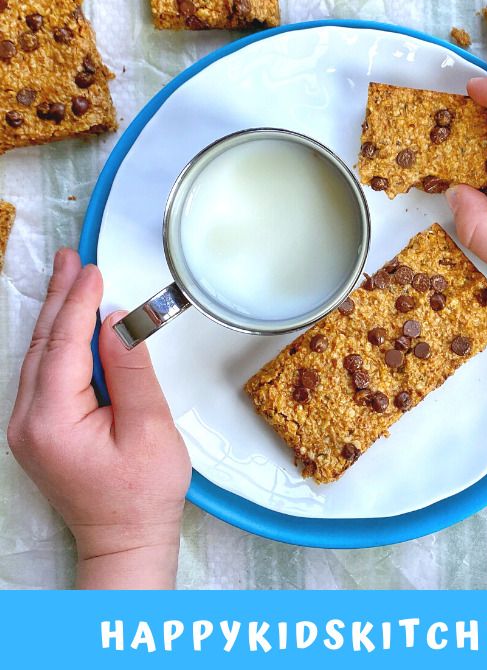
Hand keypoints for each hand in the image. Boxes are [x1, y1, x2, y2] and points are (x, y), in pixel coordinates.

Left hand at [8, 249, 190, 588]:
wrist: (123, 539)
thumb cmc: (142, 493)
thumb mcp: (148, 427)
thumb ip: (130, 369)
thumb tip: (116, 320)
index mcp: (52, 420)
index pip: (65, 344)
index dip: (80, 301)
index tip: (92, 269)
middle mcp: (27, 422)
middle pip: (43, 343)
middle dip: (60, 296)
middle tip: (72, 258)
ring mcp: (25, 427)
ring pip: (38, 354)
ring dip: (56, 313)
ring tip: (69, 275)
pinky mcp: (35, 429)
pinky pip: (40, 371)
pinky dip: (56, 339)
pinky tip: (66, 319)